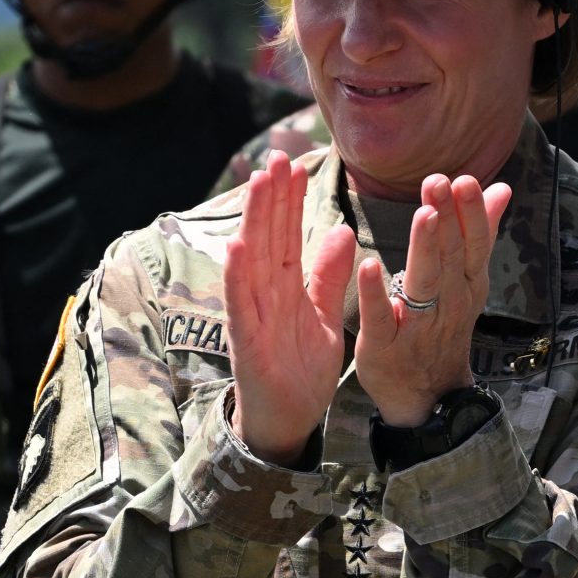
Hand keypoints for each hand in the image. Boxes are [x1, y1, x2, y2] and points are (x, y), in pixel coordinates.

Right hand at [224, 151, 355, 464]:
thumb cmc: (300, 370)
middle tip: (276, 157)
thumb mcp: (322, 317)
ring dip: (253, 222)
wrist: (288, 420)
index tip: (293, 165)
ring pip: (252, 261)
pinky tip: (237, 248)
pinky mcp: (246, 342)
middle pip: (267, 238)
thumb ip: (328, 276)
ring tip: (258, 184)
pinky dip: (237, 277)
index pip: (286, 235)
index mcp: (284, 288)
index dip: (288, 201)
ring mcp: (252, 316)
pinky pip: (240, 305)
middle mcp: (264, 295)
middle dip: (271, 198)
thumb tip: (341, 231)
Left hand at [354, 174, 511, 426]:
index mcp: (467, 284)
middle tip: (439, 182)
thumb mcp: (470, 281)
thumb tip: (503, 188)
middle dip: (446, 218)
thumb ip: (480, 233)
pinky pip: (380, 318)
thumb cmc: (445, 327)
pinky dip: (375, 293)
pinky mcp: (384, 345)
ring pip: (423, 284)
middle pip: (449, 257)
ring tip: (423, 215)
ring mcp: (417, 325)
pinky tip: (369, 265)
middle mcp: (448, 303)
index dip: (471, 213)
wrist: (428, 395)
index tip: (465, 179)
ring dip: (423, 249)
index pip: (474, 244)